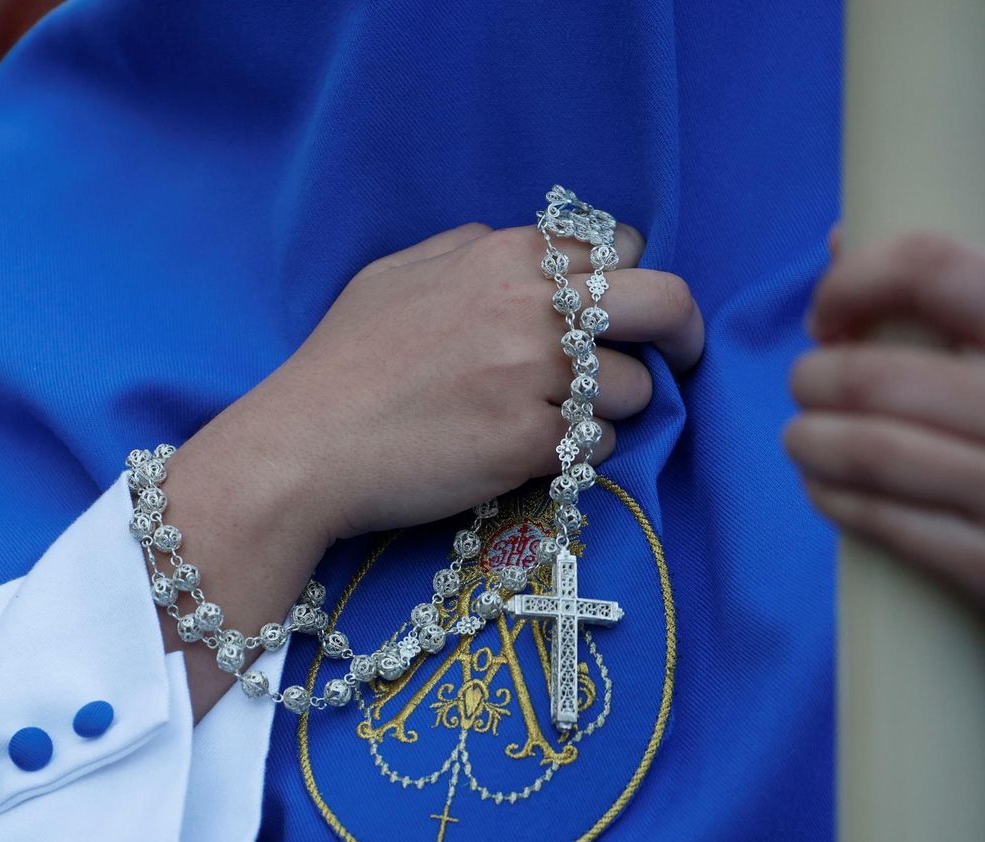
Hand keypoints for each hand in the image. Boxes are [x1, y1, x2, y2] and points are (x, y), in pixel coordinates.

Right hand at [163, 221, 704, 715]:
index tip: (622, 315)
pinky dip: (575, 453)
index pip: (624, 251)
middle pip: (667, 305)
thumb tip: (517, 244)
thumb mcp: (395, 274)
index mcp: (506, 255)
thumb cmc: (341, 362)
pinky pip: (599, 446)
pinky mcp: (532, 444)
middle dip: (679, 336)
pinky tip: (525, 455)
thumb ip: (466, 247)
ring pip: (636, 390)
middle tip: (672, 362)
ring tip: (556, 422)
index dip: (627, 284)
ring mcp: (538, 377)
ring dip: (609, 408)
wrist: (304, 446)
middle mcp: (534, 307)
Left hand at [787, 230, 984, 613]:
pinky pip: (886, 522)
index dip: (856, 281)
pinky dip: (835, 498)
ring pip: (867, 449)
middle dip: (817, 377)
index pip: (933, 267)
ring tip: (802, 437)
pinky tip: (826, 488)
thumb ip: (956, 289)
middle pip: (878, 372)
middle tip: (809, 384)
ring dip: (809, 439)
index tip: (830, 312)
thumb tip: (842, 236)